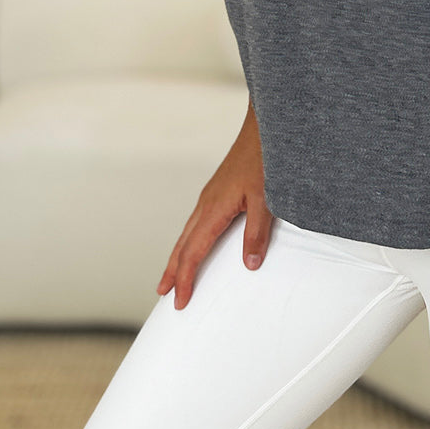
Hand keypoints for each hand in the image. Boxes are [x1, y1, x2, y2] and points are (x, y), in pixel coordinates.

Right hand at [155, 99, 272, 309]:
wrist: (263, 127)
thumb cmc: (264, 158)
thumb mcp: (266, 198)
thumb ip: (257, 232)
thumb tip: (250, 264)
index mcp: (214, 208)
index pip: (193, 252)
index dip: (185, 279)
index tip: (179, 301)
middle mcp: (206, 203)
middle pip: (182, 244)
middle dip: (172, 271)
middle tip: (163, 294)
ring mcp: (210, 196)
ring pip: (187, 232)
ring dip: (178, 255)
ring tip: (173, 275)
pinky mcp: (217, 190)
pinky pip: (196, 221)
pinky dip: (190, 239)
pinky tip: (196, 242)